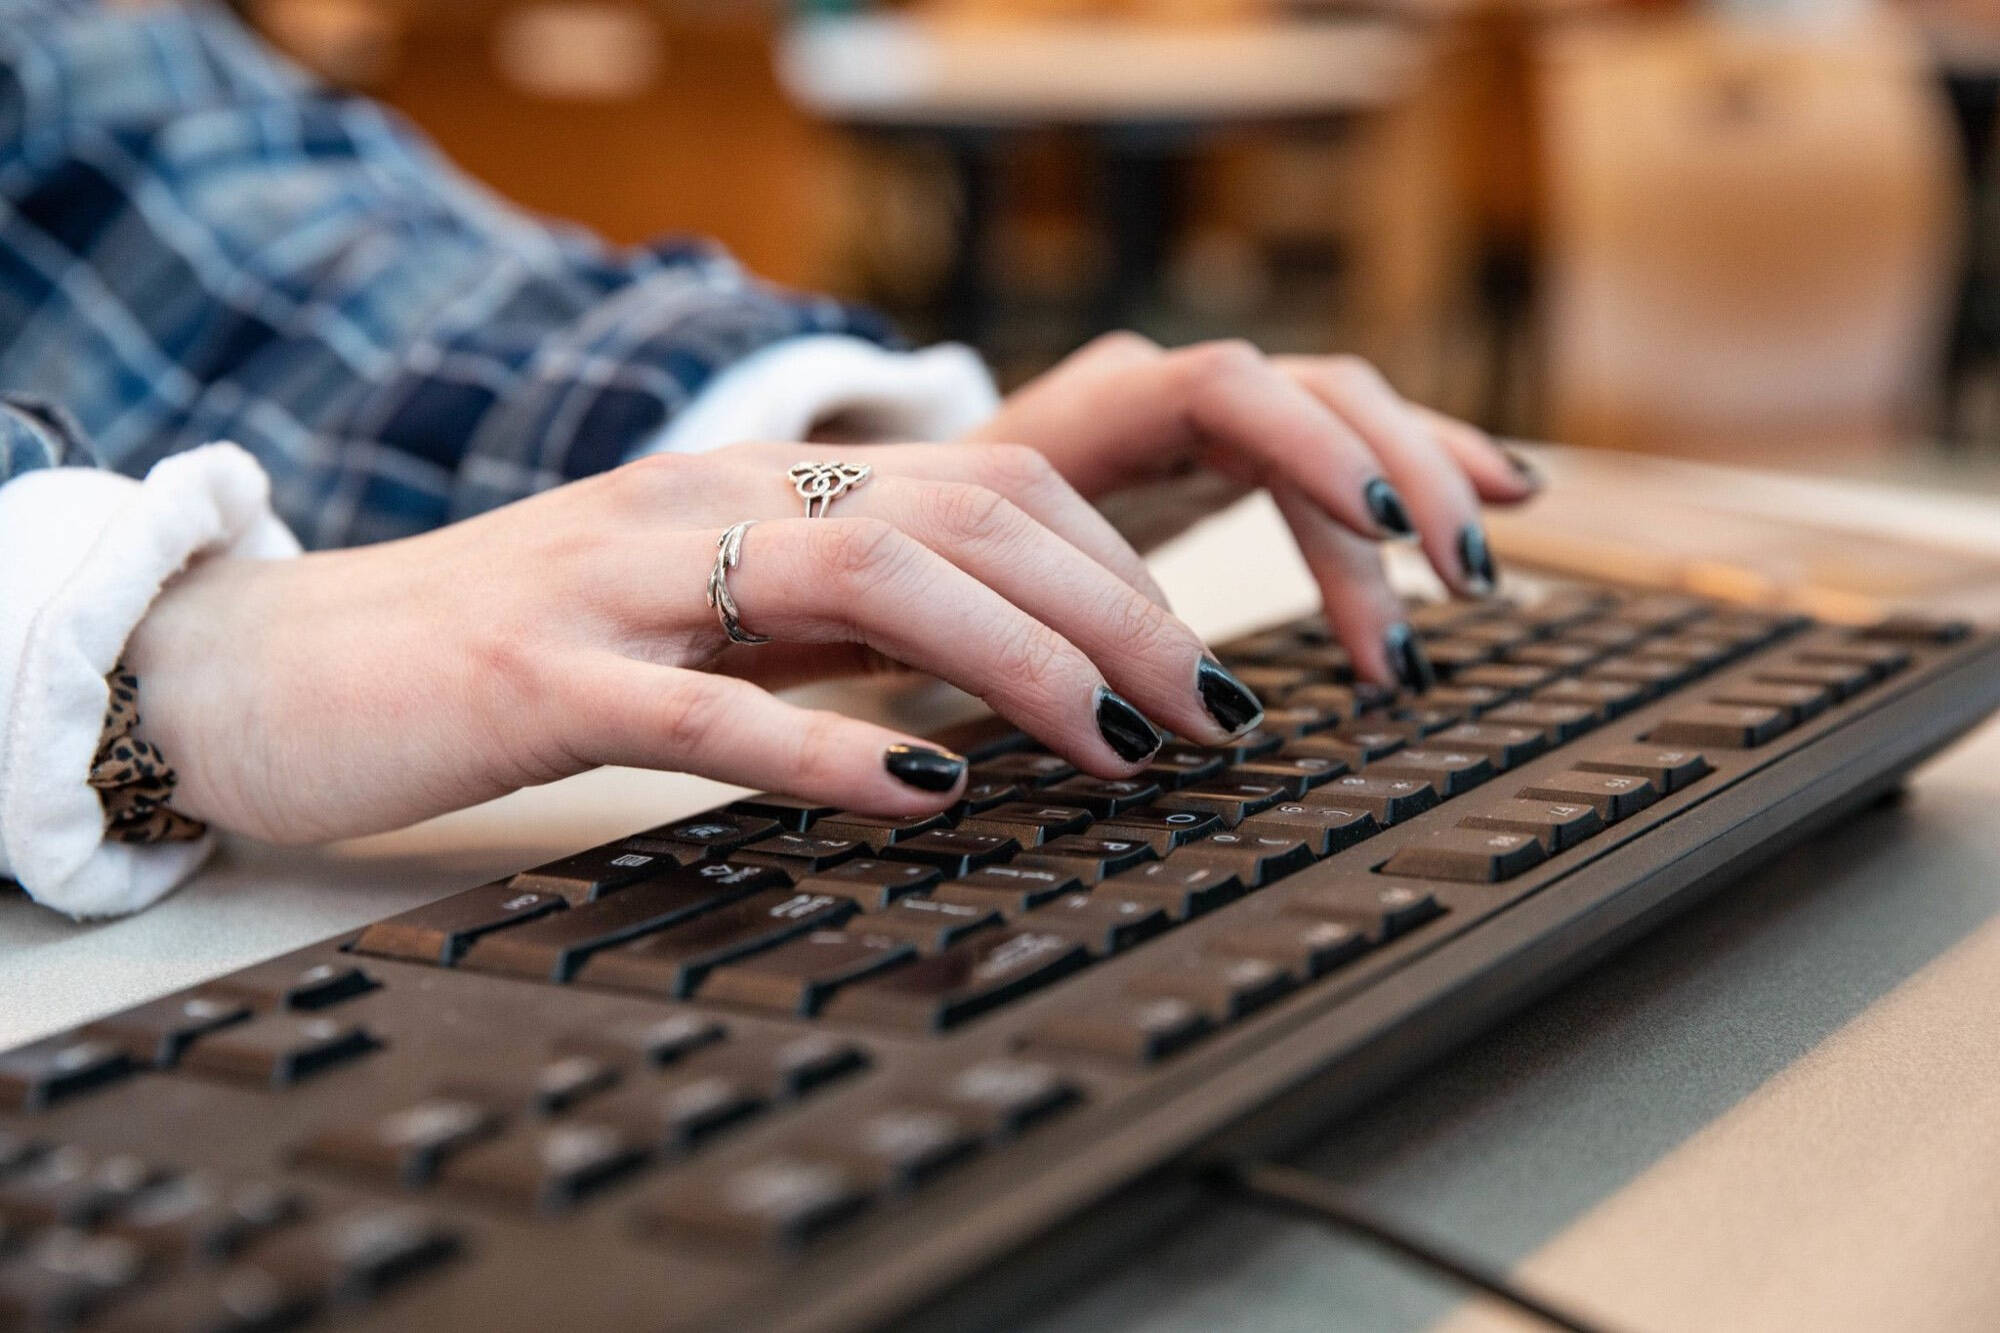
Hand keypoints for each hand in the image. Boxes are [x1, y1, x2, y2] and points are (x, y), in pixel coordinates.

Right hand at [124, 442, 1266, 843]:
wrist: (288, 665)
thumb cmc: (510, 650)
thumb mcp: (700, 615)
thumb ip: (829, 627)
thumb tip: (989, 682)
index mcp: (757, 485)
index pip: (989, 484)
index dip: (1118, 570)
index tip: (1192, 665)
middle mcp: (710, 503)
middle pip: (967, 518)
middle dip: (1120, 614)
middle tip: (1213, 715)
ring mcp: (625, 583)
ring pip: (870, 579)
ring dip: (1024, 663)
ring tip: (1124, 745)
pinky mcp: (543, 679)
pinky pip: (712, 706)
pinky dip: (836, 745)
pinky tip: (929, 791)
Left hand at [963, 334, 1538, 686]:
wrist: (899, 524)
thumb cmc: (925, 572)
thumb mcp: (954, 595)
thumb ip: (1026, 631)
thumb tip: (1123, 722)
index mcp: (1084, 414)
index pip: (1225, 390)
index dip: (1314, 451)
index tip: (1387, 532)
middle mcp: (1157, 392)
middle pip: (1313, 395)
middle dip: (1398, 486)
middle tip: (1454, 587)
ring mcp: (1200, 416)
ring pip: (1344, 415)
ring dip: (1423, 490)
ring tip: (1476, 578)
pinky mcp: (1226, 451)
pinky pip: (1341, 444)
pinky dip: (1417, 473)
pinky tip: (1500, 497)